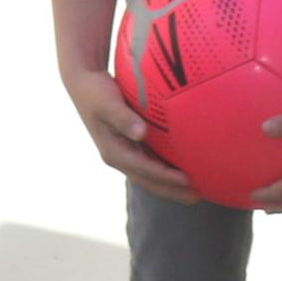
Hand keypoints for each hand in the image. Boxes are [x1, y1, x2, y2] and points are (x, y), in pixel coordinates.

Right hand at [66, 67, 201, 201]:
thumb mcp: (107, 103)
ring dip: (172, 184)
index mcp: (113, 153)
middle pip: (149, 181)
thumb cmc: (96, 91)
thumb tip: (141, 133)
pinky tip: (186, 167)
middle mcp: (120, 158)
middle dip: (173, 191)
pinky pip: (153, 162)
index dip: (166, 177)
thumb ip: (123, 118)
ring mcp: (125, 154)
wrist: (83, 83)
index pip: (144, 170)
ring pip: (151, 175)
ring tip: (197, 189)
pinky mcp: (130, 146)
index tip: (188, 180)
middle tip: (198, 197)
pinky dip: (168, 168)